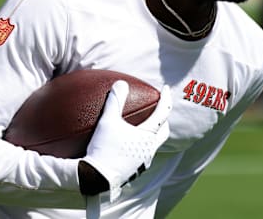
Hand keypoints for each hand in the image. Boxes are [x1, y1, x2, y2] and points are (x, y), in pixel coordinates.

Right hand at [80, 80, 171, 200]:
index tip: (165, 88)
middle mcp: (149, 149)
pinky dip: (140, 146)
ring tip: (143, 127)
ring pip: (153, 145)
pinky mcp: (135, 171)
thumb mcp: (108, 121)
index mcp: (147, 135)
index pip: (163, 113)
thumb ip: (115, 101)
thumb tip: (121, 83)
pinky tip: (129, 145)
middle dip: (164, 119)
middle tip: (159, 109)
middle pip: (164, 131)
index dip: (166, 98)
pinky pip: (142, 155)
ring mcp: (143, 162)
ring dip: (152, 134)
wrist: (96, 178)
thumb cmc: (104, 148)